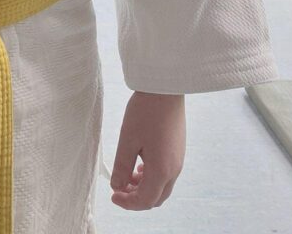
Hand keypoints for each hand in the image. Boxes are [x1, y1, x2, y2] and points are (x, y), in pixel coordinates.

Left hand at [110, 92, 184, 209]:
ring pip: (162, 186)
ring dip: (144, 187)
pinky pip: (166, 174)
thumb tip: (117, 186)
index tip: (113, 195)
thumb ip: (122, 167)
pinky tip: (139, 164)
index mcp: (162, 170)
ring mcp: (179, 160)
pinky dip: (152, 176)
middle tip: (119, 188)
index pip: (145, 201)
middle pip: (156, 197)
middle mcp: (174, 169)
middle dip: (136, 198)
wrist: (165, 89)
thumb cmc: (145, 112)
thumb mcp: (128, 140)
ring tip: (127, 175)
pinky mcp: (178, 150)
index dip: (128, 203)